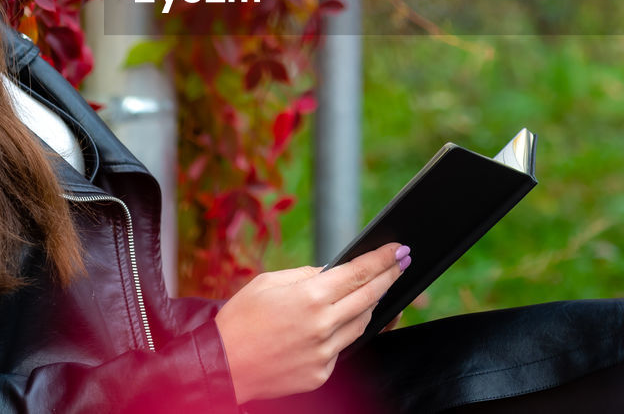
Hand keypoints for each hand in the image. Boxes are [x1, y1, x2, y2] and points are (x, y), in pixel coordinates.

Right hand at [213, 243, 409, 404]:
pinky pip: (341, 347)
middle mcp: (323, 325)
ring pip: (361, 323)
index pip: (359, 273)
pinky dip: (341, 332)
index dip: (382, 260)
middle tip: (401, 263)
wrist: (222, 365)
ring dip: (369, 304)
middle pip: (369, 297)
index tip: (398, 250)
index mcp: (310, 296)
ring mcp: (325, 353)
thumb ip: (306, 275)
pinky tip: (334, 323)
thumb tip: (332, 272)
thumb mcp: (268, 282)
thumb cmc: (239, 319)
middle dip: (389, 277)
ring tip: (372, 289)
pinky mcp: (321, 373)